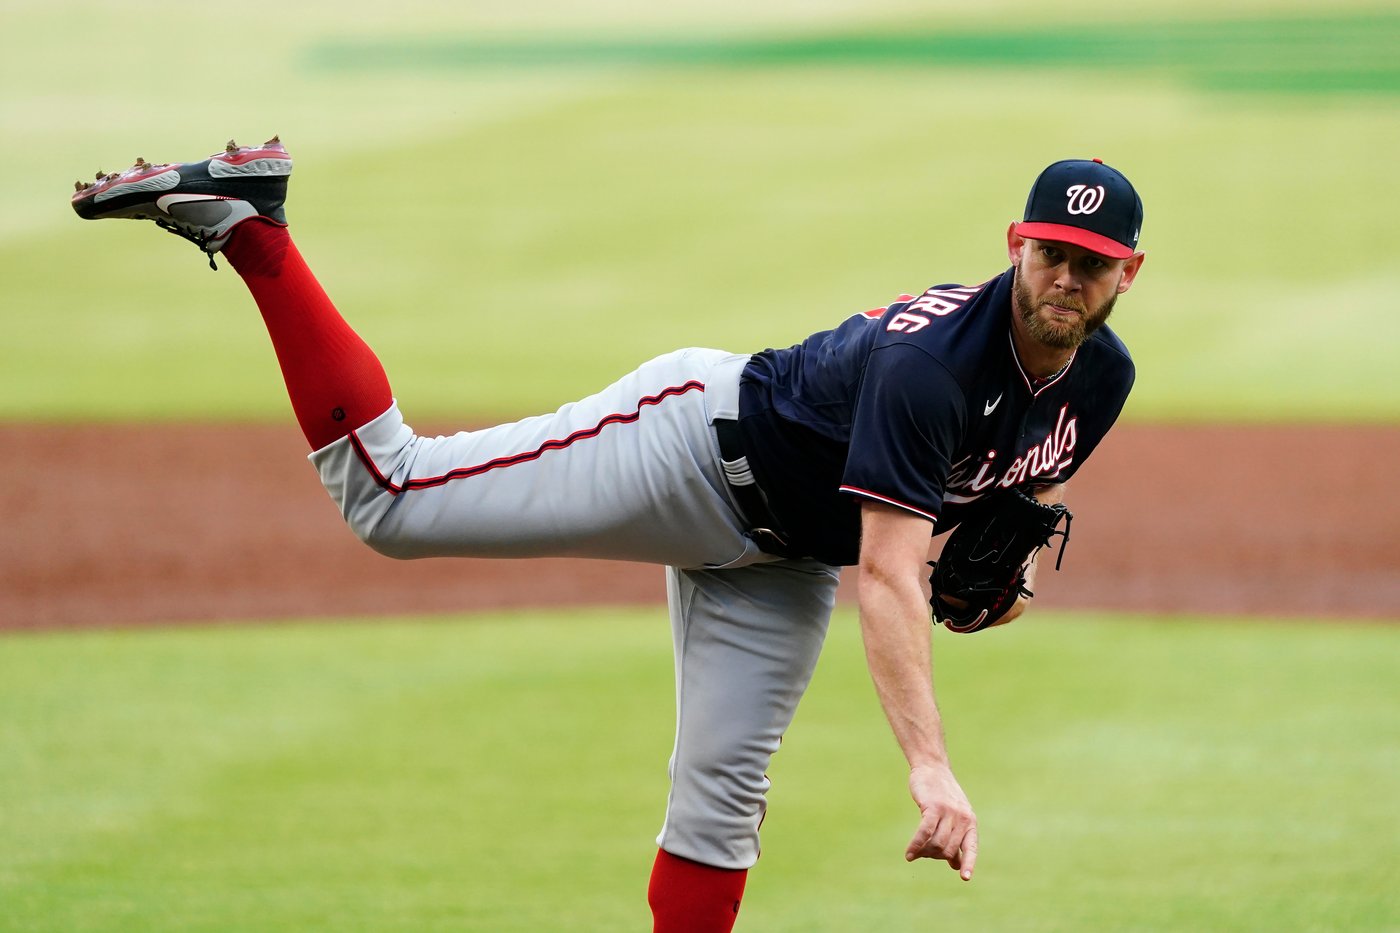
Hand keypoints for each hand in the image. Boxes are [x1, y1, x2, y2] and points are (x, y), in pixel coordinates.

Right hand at [905, 763, 977, 879]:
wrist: (931, 768)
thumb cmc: (942, 794)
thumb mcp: (954, 816)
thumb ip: (956, 839)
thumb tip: (956, 866)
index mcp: (970, 821)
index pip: (971, 847)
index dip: (968, 863)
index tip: (964, 877)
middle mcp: (962, 818)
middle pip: (948, 849)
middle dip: (934, 856)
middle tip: (923, 854)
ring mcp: (949, 812)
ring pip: (936, 844)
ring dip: (924, 853)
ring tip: (915, 853)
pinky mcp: (933, 807)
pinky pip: (924, 833)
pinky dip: (916, 846)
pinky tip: (909, 854)